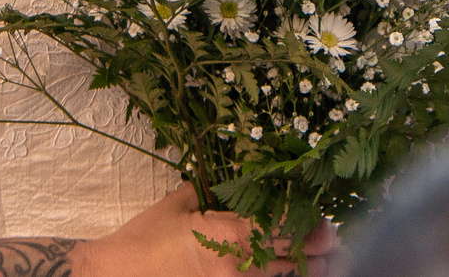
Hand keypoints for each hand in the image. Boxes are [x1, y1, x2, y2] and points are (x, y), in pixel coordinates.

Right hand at [74, 189, 337, 276]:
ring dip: (304, 273)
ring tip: (324, 266)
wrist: (113, 275)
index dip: (307, 226)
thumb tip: (222, 181)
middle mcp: (235, 265)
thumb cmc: (144, 238)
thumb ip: (206, 192)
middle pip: (288, 259)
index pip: (279, 228)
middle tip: (335, 245)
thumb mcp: (177, 203)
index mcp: (227, 233)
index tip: (327, 222)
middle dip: (314, 251)